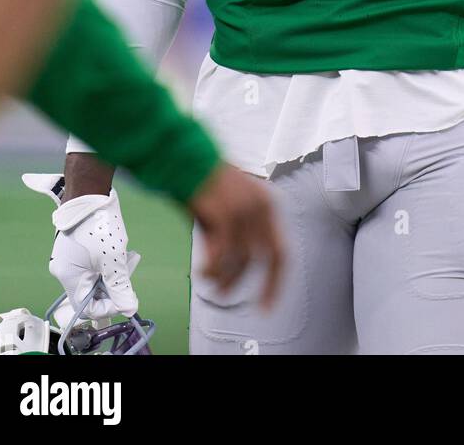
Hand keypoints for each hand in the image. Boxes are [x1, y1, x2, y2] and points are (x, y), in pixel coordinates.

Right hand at [23, 172, 138, 319]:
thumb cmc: (98, 223)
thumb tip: (129, 309)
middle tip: (130, 265)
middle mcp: (63, 270)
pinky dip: (107, 261)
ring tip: (128, 253)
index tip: (127, 295)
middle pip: (92, 292)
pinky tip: (118, 247)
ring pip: (94, 276)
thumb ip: (121, 286)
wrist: (89, 191)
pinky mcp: (74, 248)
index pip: (88, 308)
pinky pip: (92, 264)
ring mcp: (68, 258)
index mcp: (68, 277)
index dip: (110, 306)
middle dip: (115, 283)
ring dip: (113, 270)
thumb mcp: (113, 258)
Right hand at [187, 162, 285, 309]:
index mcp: (266, 203)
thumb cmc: (200, 180)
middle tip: (256, 307)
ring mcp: (244, 210)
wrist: (182, 156)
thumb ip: (233, 235)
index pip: (281, 250)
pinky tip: (202, 272)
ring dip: (226, 279)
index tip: (268, 301)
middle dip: (266, 288)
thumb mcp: (225, 207)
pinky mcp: (225, 214)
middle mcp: (260, 207)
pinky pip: (222, 256)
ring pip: (242, 261)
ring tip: (211, 283)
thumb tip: (228, 269)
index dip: (277, 280)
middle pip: (271, 259)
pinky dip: (212, 270)